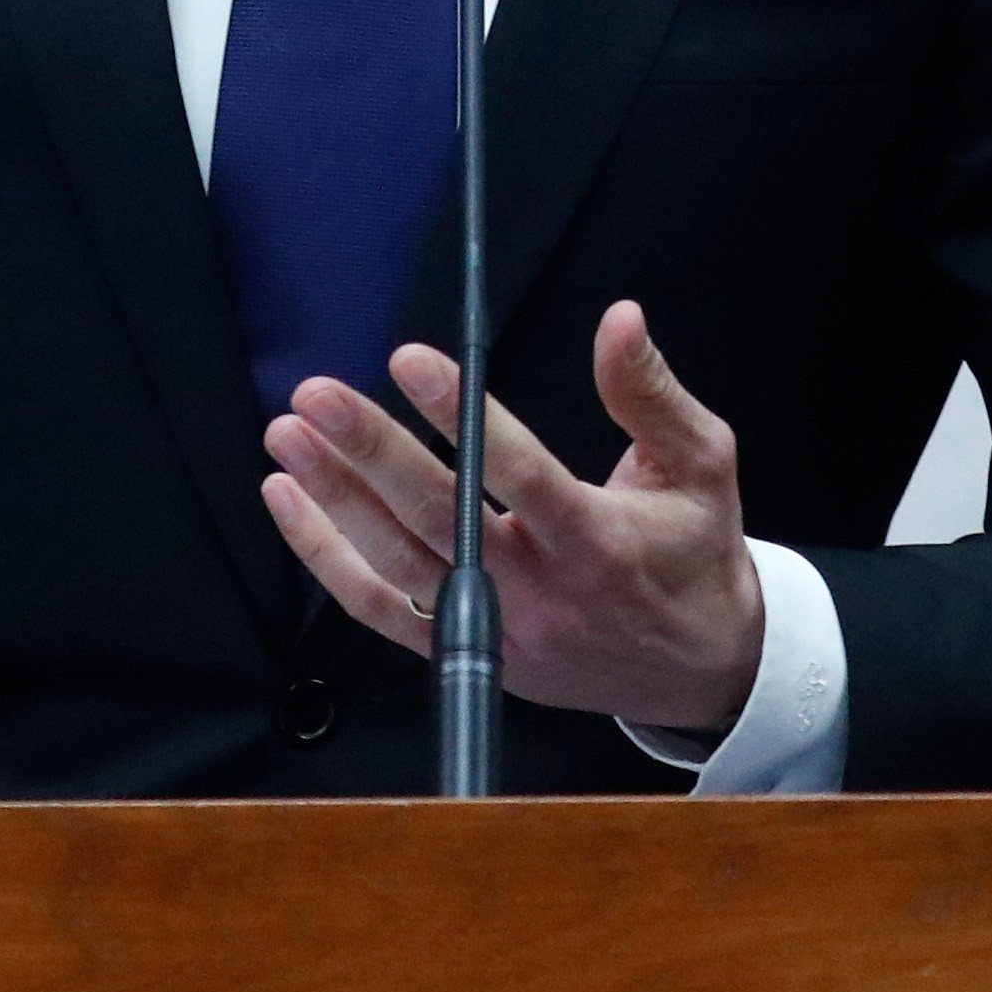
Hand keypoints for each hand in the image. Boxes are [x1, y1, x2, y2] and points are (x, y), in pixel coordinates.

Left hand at [259, 301, 765, 732]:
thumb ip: (652, 391)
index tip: (410, 361)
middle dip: (371, 455)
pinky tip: (288, 502)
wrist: (698, 673)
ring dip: (335, 501)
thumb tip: (619, 318)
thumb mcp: (702, 463)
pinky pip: (380, 611)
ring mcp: (496, 631)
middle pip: (440, 521)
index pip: (520, 476)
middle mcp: (540, 593)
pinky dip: (327, 558)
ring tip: (288, 436)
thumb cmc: (695, 555)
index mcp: (599, 541)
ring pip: (398, 567)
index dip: (462, 420)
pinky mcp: (467, 653)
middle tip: (318, 396)